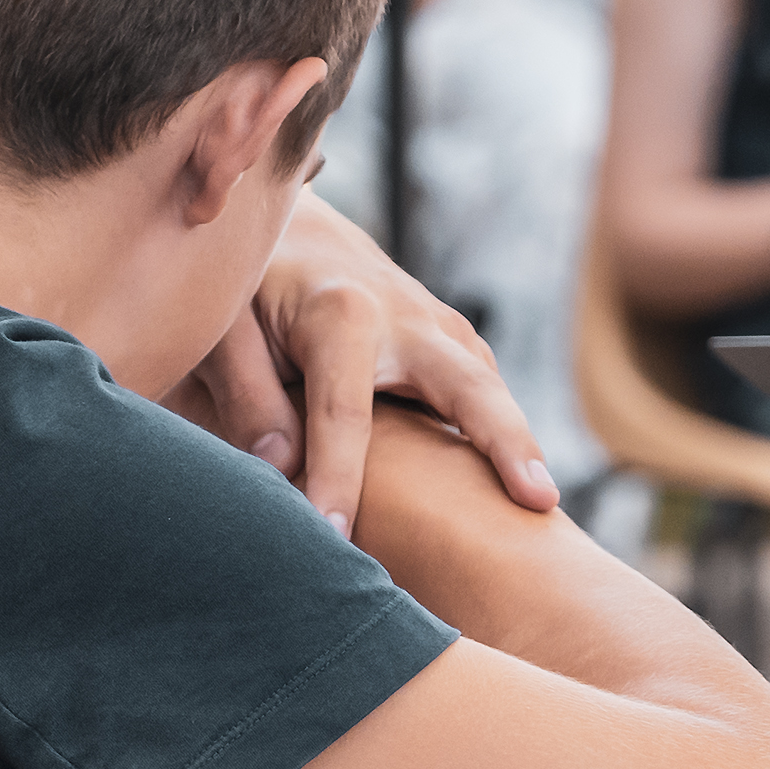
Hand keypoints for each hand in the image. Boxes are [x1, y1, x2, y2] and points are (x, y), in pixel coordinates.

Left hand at [171, 189, 560, 533]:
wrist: (294, 228)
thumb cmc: (251, 287)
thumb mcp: (226, 330)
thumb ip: (247, 394)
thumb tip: (282, 467)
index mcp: (341, 313)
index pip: (345, 414)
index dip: (338, 481)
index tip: (334, 540)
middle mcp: (404, 317)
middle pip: (467, 386)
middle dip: (505, 442)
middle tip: (539, 501)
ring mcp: (436, 327)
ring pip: (487, 388)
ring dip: (518, 442)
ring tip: (543, 506)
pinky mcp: (448, 342)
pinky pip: (482, 389)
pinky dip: (501, 432)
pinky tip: (513, 483)